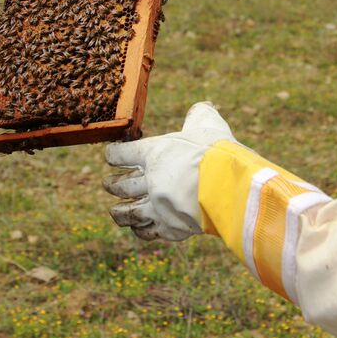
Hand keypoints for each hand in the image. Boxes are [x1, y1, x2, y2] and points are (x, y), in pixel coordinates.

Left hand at [103, 102, 236, 240]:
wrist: (229, 185)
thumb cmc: (218, 151)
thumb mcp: (208, 123)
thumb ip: (200, 115)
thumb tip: (204, 107)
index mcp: (154, 153)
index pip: (121, 154)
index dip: (113, 154)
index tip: (111, 155)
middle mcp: (150, 180)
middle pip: (121, 186)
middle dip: (112, 185)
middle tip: (107, 184)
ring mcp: (158, 205)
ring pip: (129, 212)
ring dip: (119, 212)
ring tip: (114, 211)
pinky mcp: (170, 226)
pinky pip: (148, 231)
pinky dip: (141, 229)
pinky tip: (138, 228)